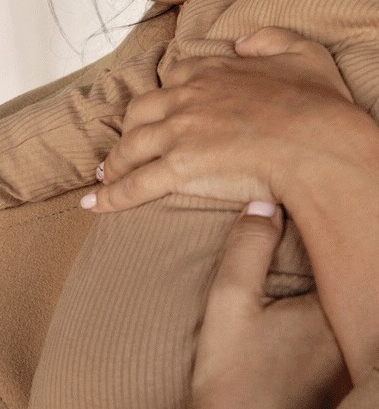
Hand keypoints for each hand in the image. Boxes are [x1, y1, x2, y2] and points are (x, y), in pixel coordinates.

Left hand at [81, 27, 352, 211]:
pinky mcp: (179, 166)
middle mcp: (187, 96)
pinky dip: (111, 196)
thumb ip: (270, 39)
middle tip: (122, 148)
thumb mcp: (303, 50)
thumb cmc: (317, 102)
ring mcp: (179, 131)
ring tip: (106, 177)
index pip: (171, 79)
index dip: (162, 98)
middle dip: (128, 130)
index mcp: (210, 70)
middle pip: (141, 112)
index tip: (158, 112)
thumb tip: (244, 43)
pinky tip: (95, 205)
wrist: (317, 141)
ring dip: (116, 163)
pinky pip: (136, 183)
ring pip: (131, 146)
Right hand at [190, 202, 348, 408]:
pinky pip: (337, 320)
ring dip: (328, 274)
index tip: (304, 204)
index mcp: (330, 312)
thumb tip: (265, 204)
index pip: (339, 252)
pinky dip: (324, 300)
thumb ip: (248, 249)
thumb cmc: (231, 375)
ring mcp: (345, 358)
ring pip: (343, 297)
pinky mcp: (334, 372)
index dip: (323, 225)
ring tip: (303, 246)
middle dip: (330, 248)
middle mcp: (348, 335)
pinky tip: (300, 291)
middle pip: (347, 275)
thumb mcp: (230, 301)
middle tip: (307, 221)